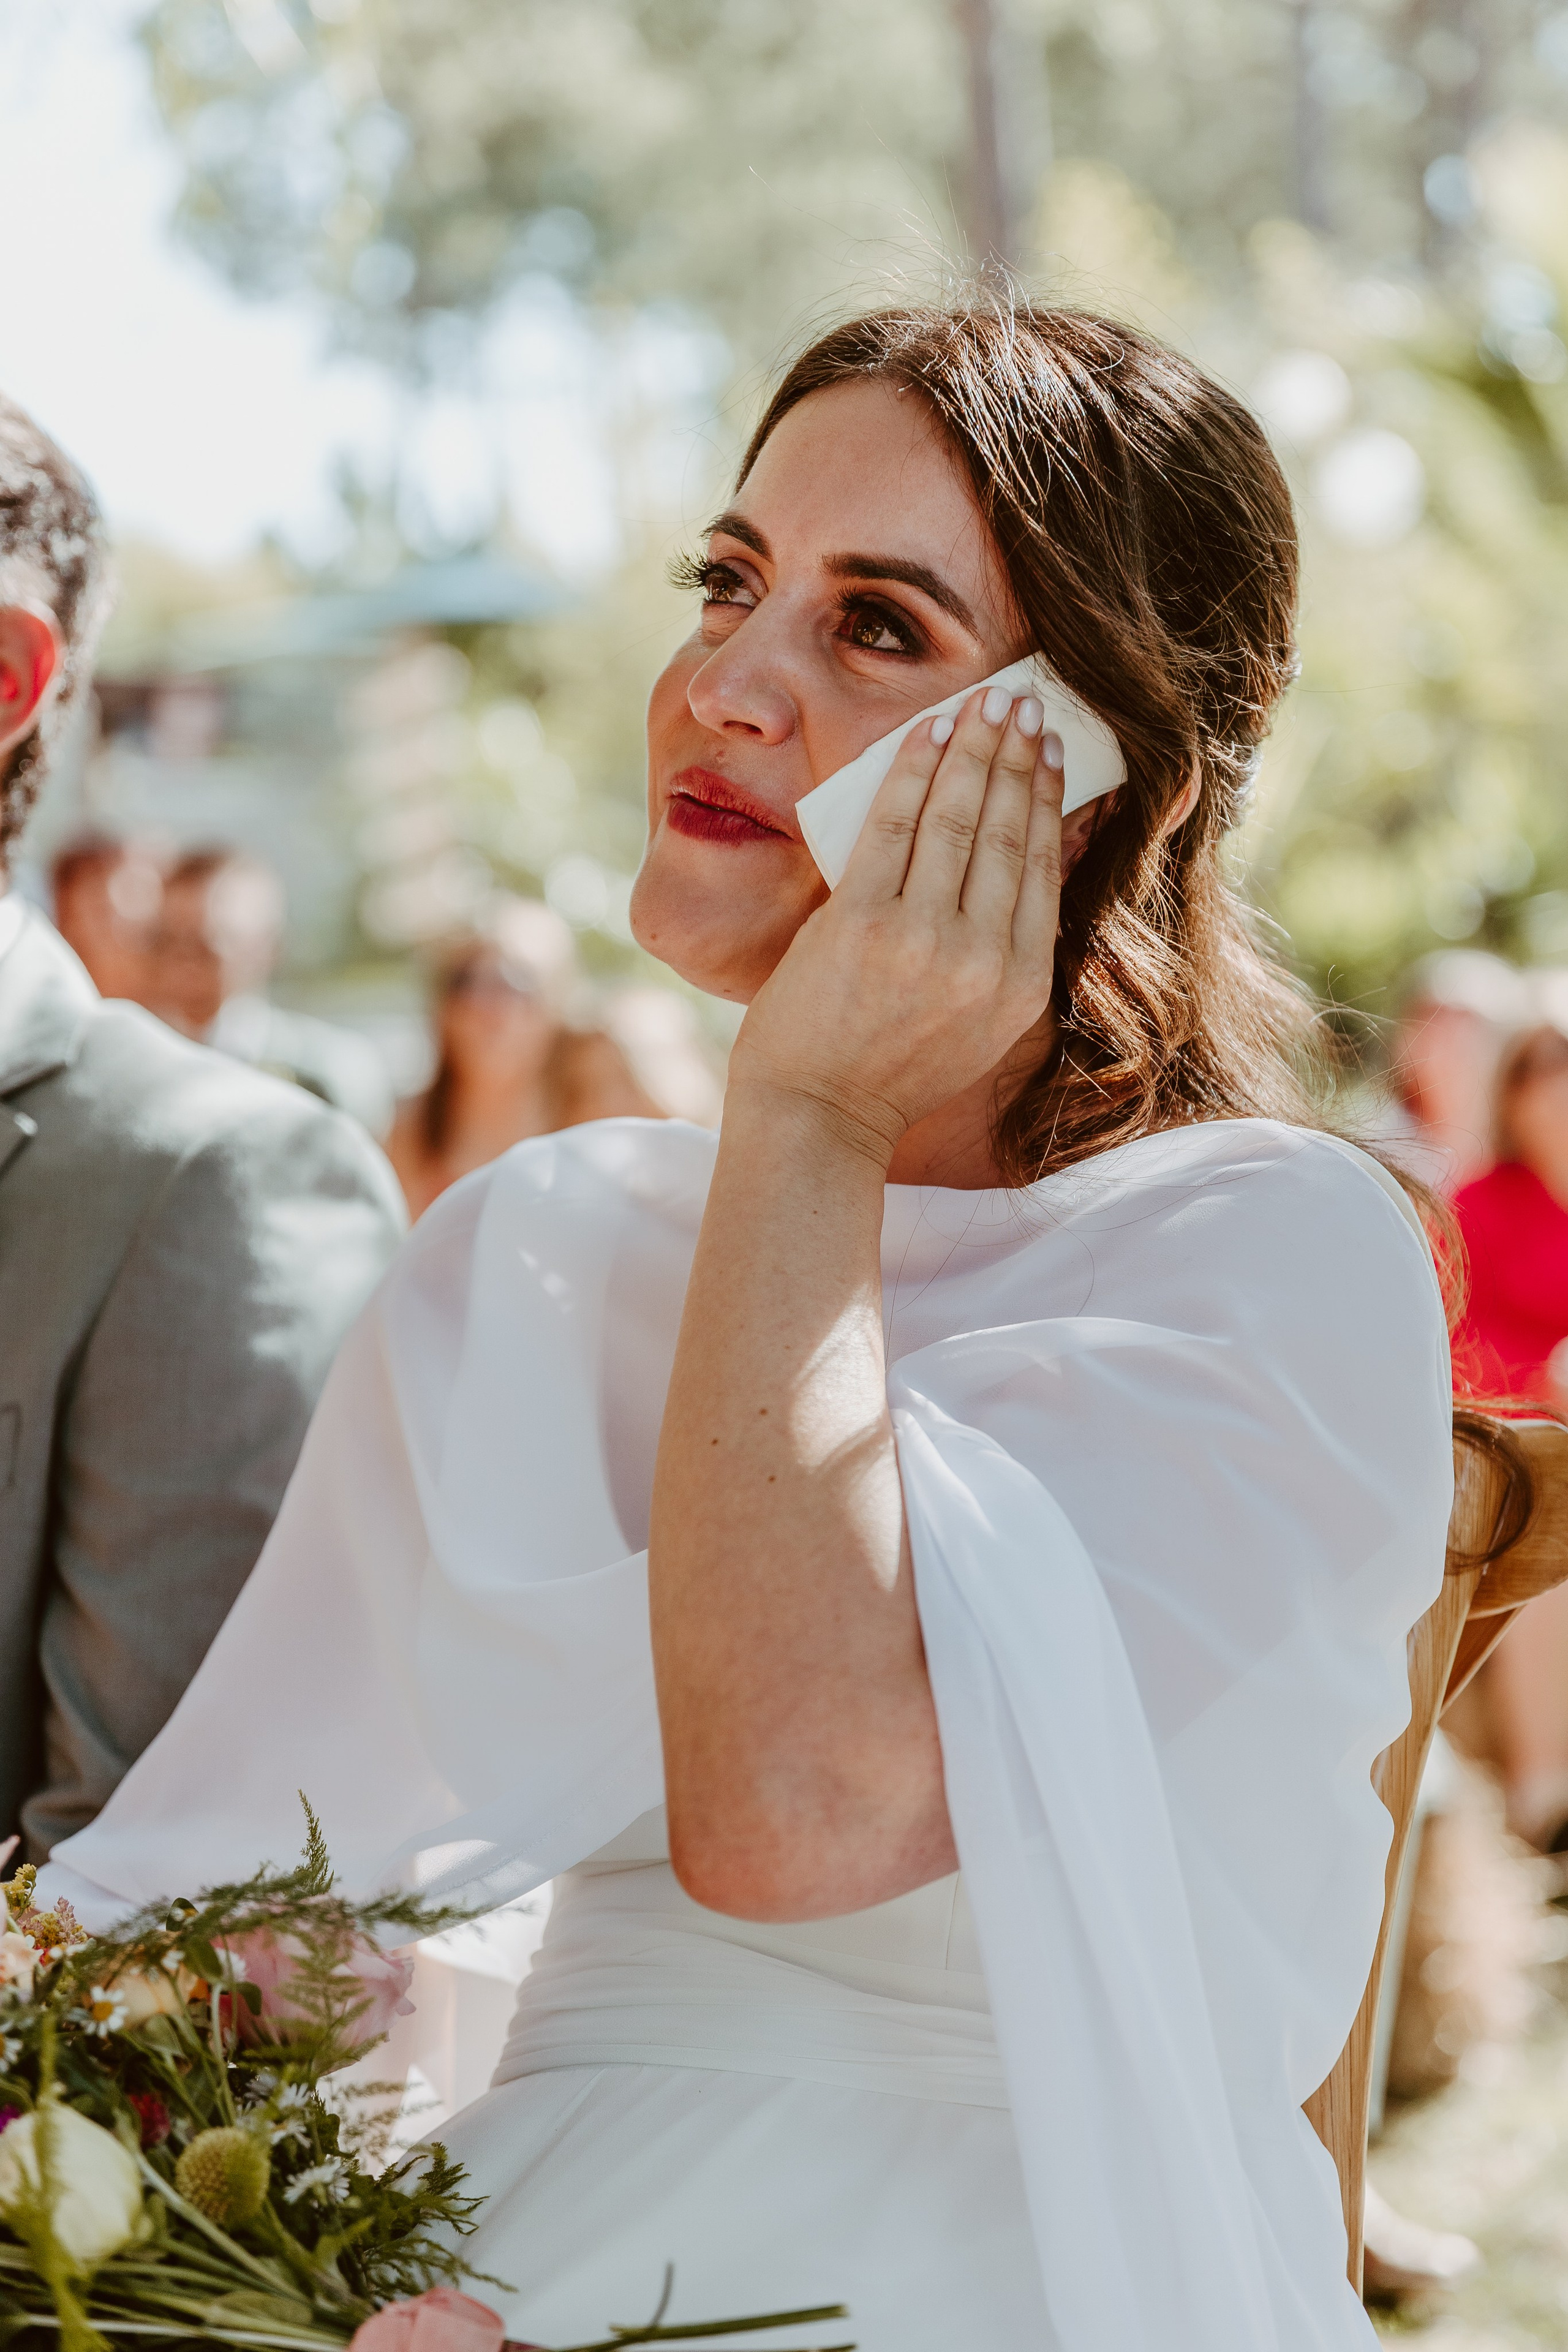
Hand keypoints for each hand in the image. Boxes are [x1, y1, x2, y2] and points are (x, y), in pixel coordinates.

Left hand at [730, 684, 1064, 1161]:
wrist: (818, 1115)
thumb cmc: (890, 1066)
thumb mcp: (978, 1020)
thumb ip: (1004, 949)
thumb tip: (1033, 855)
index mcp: (1021, 986)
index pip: (1042, 868)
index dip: (1050, 797)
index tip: (1054, 747)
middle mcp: (984, 960)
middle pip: (1008, 832)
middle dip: (1019, 756)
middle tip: (1026, 702)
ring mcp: (924, 939)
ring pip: (961, 819)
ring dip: (976, 748)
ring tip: (987, 702)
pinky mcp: (864, 923)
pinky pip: (896, 824)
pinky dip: (915, 768)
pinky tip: (931, 730)